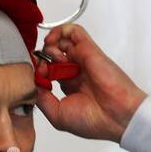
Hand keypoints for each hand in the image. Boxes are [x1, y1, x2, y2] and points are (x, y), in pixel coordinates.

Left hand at [34, 24, 147, 141]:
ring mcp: (83, 60)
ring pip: (62, 41)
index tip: (39, 78)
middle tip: (44, 68)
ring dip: (50, 44)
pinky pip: (74, 32)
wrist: (116, 116)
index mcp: (71, 87)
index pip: (50, 71)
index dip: (39, 71)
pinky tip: (54, 40)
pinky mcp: (89, 50)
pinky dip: (61, 31)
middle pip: (54, 55)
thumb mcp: (58, 116)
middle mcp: (77, 72)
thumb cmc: (94, 121)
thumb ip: (42, 98)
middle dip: (43, 58)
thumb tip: (34, 82)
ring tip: (50, 55)